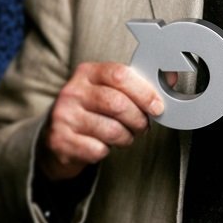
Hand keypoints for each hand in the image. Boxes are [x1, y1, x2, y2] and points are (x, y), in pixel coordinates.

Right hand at [37, 62, 169, 180]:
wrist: (54, 135)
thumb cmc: (90, 109)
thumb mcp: (107, 89)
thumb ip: (133, 85)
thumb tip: (168, 83)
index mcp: (87, 72)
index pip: (120, 75)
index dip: (144, 92)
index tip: (157, 106)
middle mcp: (72, 91)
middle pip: (118, 104)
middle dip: (138, 118)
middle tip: (143, 125)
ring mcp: (63, 116)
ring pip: (111, 130)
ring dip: (126, 137)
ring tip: (125, 136)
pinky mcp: (59, 141)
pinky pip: (97, 150)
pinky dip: (107, 151)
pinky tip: (103, 145)